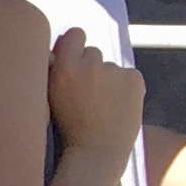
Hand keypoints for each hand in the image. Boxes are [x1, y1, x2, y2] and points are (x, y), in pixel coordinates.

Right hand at [45, 30, 147, 161]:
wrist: (98, 150)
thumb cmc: (68, 128)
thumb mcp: (50, 97)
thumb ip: (55, 72)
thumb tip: (58, 53)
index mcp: (64, 68)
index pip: (75, 34)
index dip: (74, 45)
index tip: (73, 60)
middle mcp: (90, 63)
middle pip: (92, 52)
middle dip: (90, 66)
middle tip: (87, 91)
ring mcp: (115, 70)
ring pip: (110, 66)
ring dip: (107, 78)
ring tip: (104, 103)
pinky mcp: (135, 78)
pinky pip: (128, 75)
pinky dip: (124, 86)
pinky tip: (118, 104)